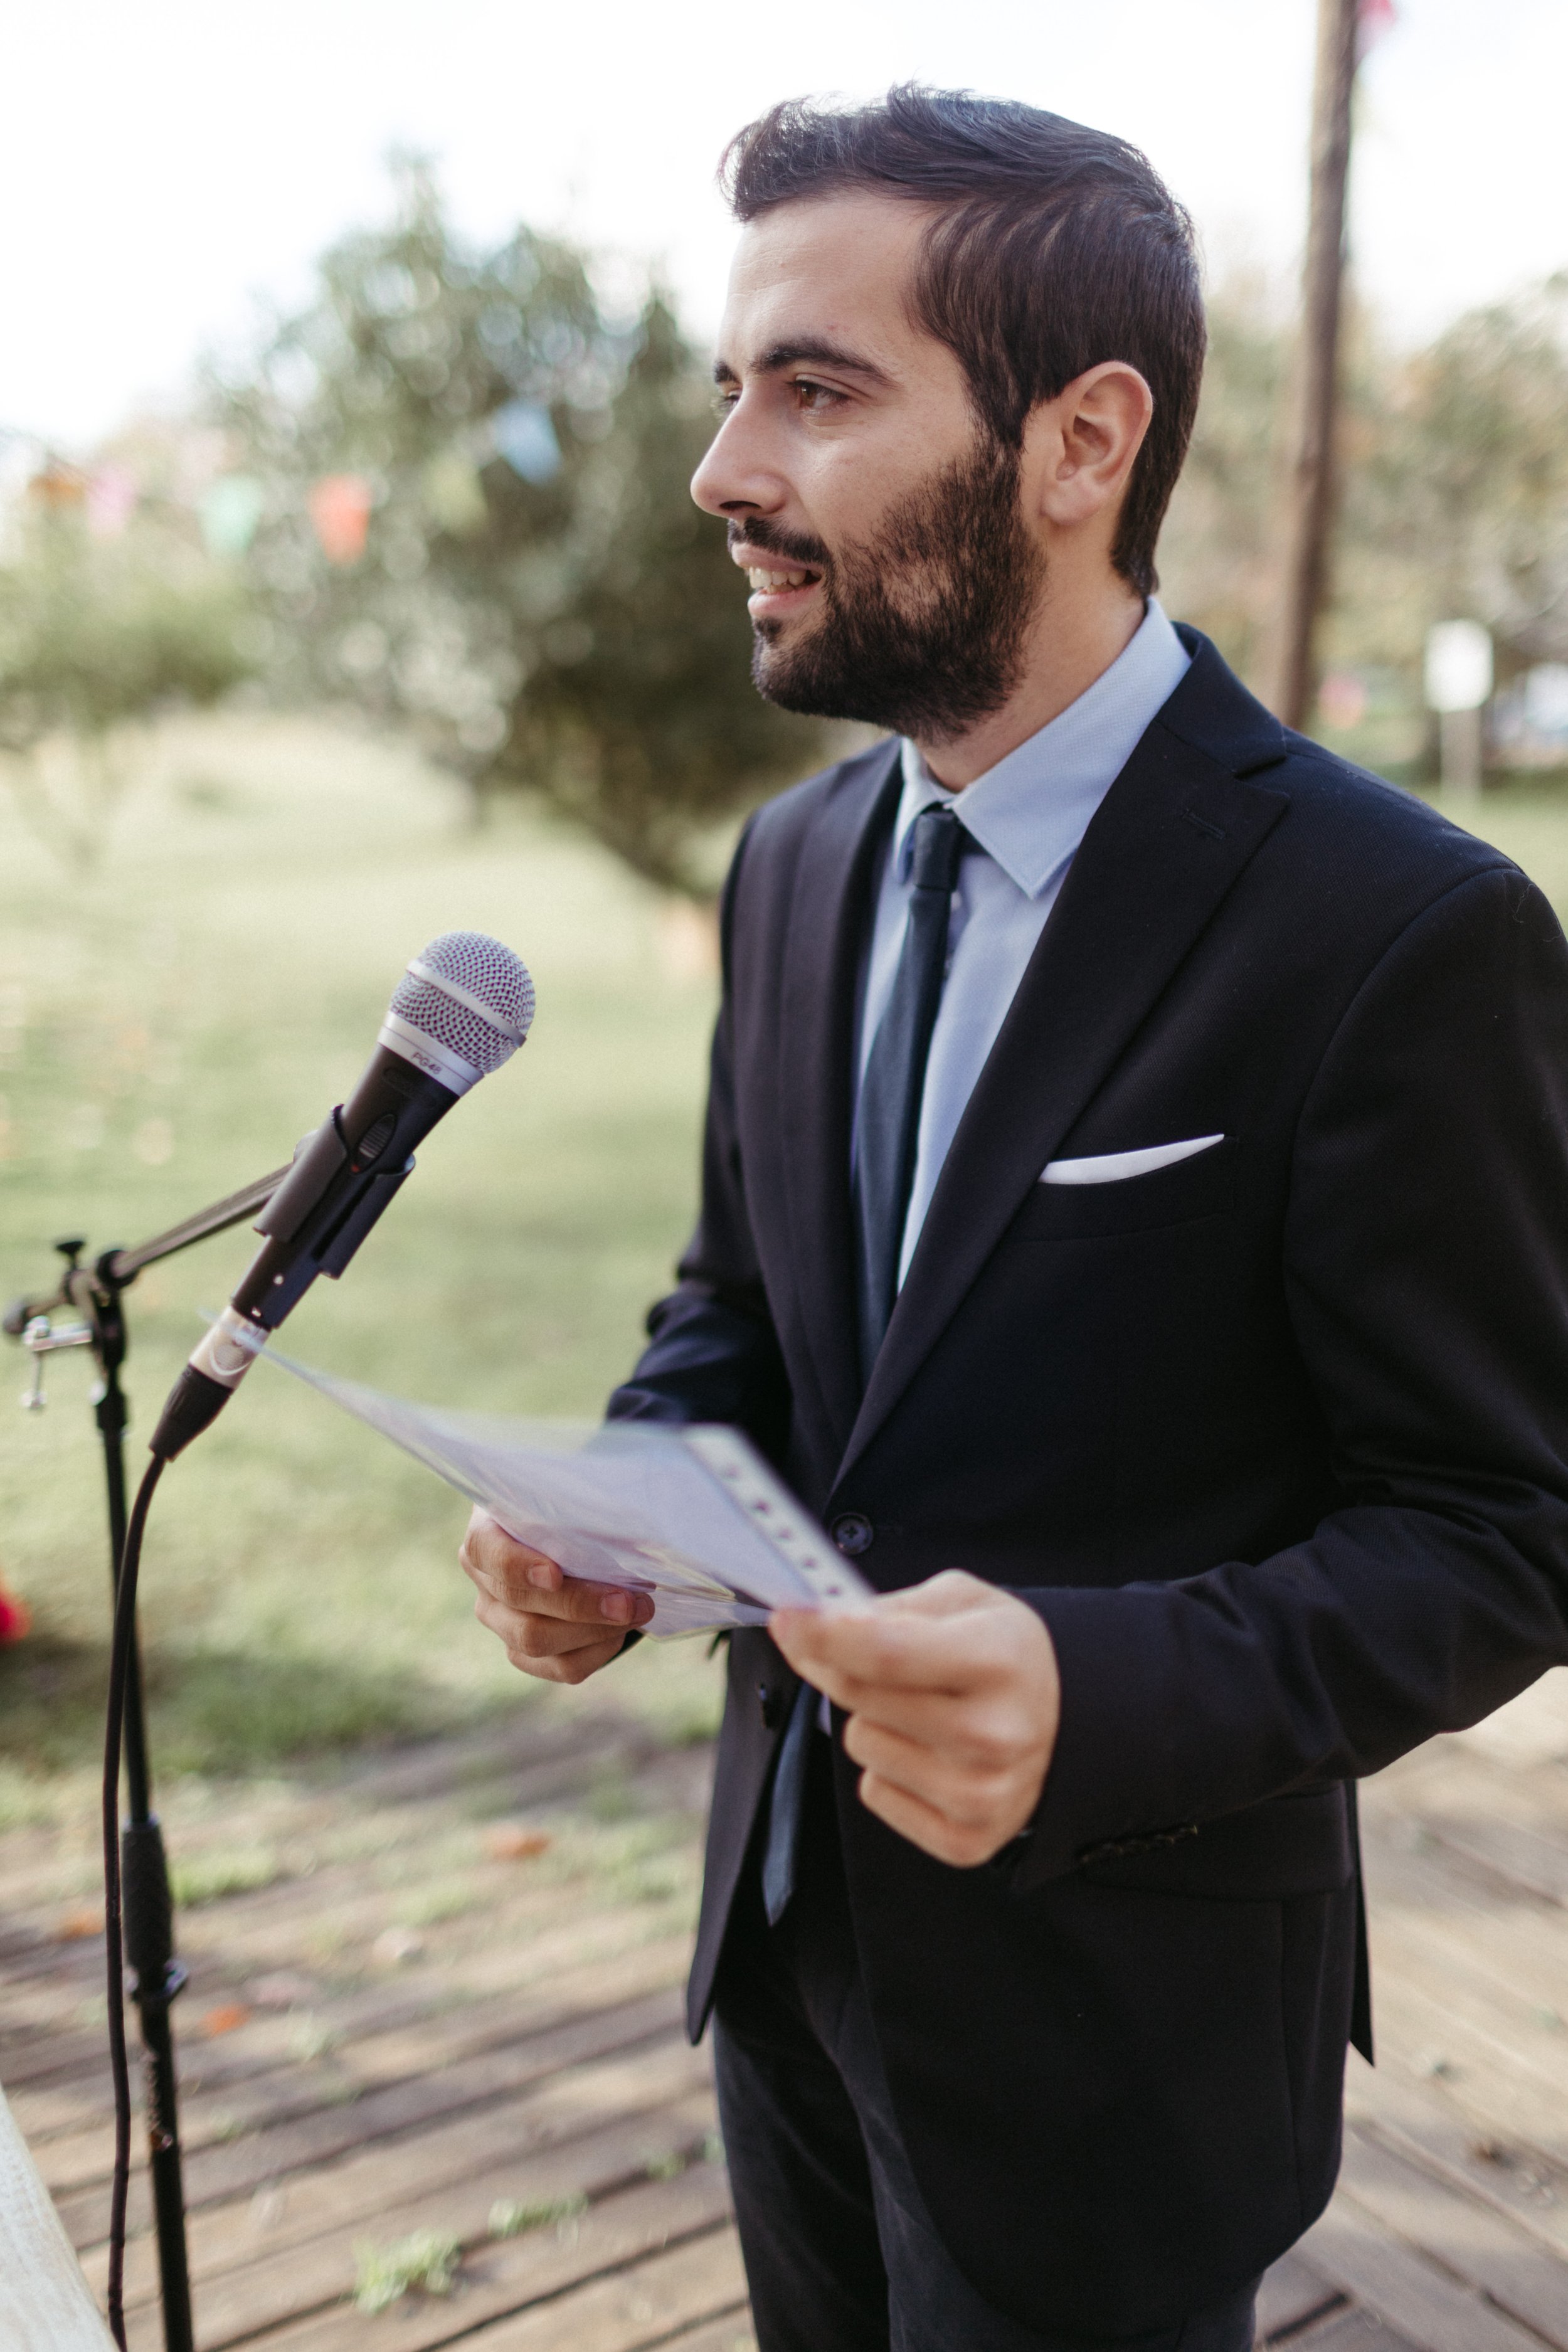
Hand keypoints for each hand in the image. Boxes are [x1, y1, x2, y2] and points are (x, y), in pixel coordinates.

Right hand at [459, 1507, 653, 1684]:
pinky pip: (560, 1667)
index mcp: (486, 1533)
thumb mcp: (571, 1494)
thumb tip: (620, 1511)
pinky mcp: (526, 1653)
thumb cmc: (572, 1508)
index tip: (555, 1573)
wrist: (577, 1538)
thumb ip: (580, 1502)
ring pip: (535, 1641)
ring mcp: (501, 1621)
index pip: (485, 1550)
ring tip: (637, 1611)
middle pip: (518, 1604)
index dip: (516, 1565)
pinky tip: (620, 1631)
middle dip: (578, 1605)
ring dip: (593, 1630)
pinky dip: (596, 1652)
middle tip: (629, 1600)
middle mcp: (485, 1580)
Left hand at [770, 1570, 1059, 1867]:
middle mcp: (994, 1733)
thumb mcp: (963, 1602)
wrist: (1067, 1725)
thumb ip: (889, 1609)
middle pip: (860, 1696)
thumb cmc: (1004, 1656)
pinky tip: (930, 1754)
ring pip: (860, 1743)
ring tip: (920, 1711)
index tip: (787, 1619)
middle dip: (837, 1664)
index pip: (886, 1651)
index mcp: (998, 1660)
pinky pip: (875, 1794)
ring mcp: (981, 1795)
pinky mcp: (966, 1841)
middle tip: (848, 1650)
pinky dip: (888, 1771)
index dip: (822, 1634)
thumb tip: (813, 1624)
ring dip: (872, 1720)